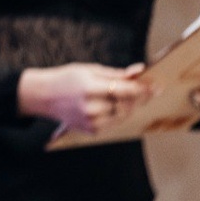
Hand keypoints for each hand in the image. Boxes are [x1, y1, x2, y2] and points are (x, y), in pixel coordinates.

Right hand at [18, 63, 153, 134]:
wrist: (44, 96)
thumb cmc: (66, 79)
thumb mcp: (88, 69)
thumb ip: (115, 73)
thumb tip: (138, 71)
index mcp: (89, 87)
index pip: (125, 90)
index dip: (143, 88)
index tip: (156, 85)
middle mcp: (91, 107)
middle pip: (127, 104)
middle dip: (139, 97)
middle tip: (146, 89)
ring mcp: (91, 121)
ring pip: (123, 115)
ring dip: (129, 106)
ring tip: (126, 96)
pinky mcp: (92, 130)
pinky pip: (114, 123)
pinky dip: (118, 114)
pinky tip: (112, 106)